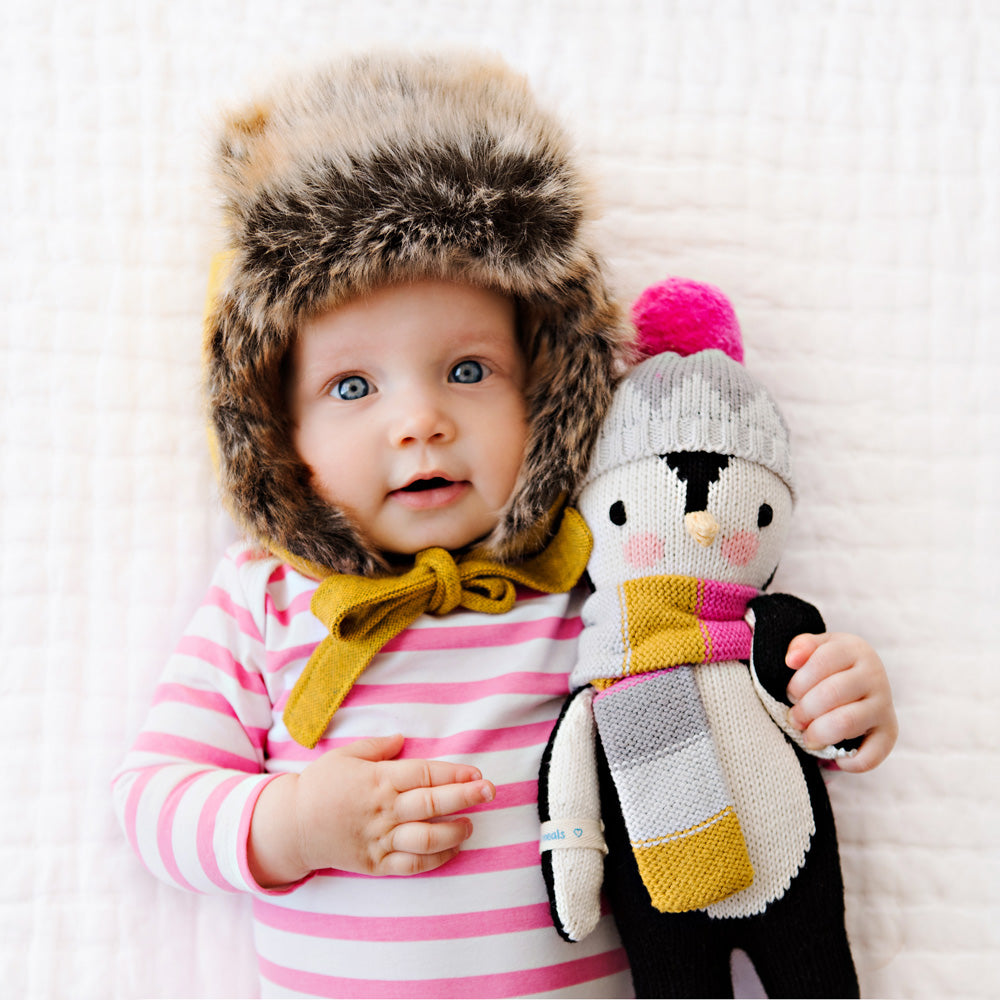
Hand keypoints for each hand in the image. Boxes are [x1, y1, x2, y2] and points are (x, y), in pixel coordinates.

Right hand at [248, 733, 494, 886]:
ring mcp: (379, 839)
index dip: (453, 773)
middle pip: (432, 804)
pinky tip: (453, 849)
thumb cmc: (322, 784)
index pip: (424, 774)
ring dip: (455, 831)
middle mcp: (383, 810)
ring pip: (426, 838)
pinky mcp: (375, 863)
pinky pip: (411, 865)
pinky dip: (436, 859)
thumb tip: (404, 738)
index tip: (476, 772)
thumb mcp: (346, 755)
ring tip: (472, 824)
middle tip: (490, 792)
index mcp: (378, 779)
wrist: (292, 826)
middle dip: (465, 797)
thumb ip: (378, 747)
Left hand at [785, 632, 897, 772]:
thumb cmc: (830, 666)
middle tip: (794, 718)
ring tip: (808, 737)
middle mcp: (875, 675)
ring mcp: (884, 705)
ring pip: (845, 722)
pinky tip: (837, 758)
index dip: (799, 682)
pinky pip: (872, 754)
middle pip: (830, 693)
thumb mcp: (818, 647)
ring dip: (818, 733)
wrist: (861, 681)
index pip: (822, 661)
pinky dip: (851, 762)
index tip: (791, 693)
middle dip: (803, 710)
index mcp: (855, 650)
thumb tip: (792, 660)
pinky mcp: (889, 732)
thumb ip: (803, 646)